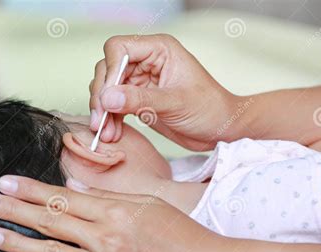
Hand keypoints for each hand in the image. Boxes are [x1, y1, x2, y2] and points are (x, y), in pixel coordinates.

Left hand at [0, 176, 235, 251]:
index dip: (31, 189)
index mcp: (114, 211)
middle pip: (50, 220)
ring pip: (52, 251)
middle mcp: (104, 237)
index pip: (63, 196)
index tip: (5, 182)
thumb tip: (74, 186)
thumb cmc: (179, 232)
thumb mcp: (147, 202)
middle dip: (14, 210)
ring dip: (19, 241)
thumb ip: (107, 195)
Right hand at [90, 34, 238, 150]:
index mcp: (159, 49)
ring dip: (102, 111)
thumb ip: (140, 100)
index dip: (109, 72)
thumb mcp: (175, 103)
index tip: (108, 98)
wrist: (220, 130)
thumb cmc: (209, 109)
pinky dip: (110, 119)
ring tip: (106, 134)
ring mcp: (140, 80)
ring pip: (107, 89)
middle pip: (107, 69)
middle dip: (101, 96)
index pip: (119, 48)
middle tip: (100, 122)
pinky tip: (112, 134)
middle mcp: (146, 61)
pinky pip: (114, 105)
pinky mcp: (137, 99)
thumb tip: (106, 98)